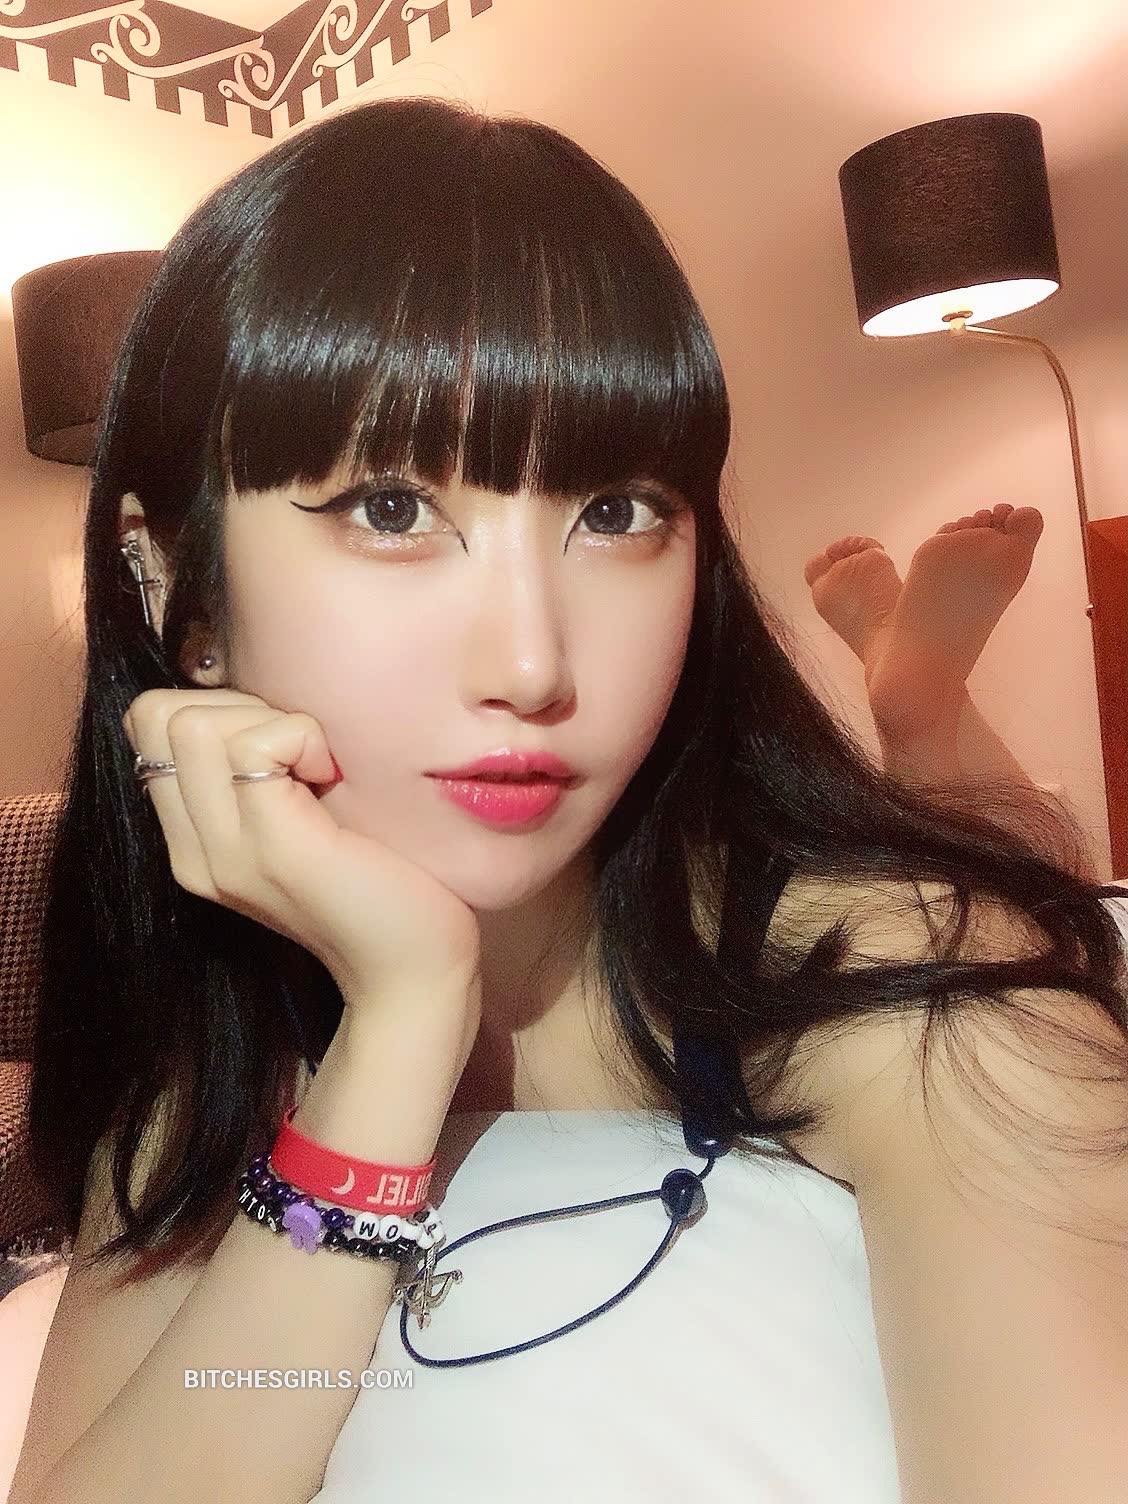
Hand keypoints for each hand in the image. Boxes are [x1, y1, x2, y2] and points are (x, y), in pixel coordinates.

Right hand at [121, 690, 482, 1018]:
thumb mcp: (296, 820)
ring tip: (319, 766)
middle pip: (159, 714)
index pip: (148, 723)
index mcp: (193, 842)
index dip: (214, 706)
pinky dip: (302, 736)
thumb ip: (257, 772)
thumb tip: (253, 697)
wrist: (413, 970)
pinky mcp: (275, 849)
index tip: (280, 744)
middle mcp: (195, 852)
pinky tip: (334, 775)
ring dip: (270, 720)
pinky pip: (256, 746)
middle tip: (303, 752)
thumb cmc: (375, 880)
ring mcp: (228, 854)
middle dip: (239, 705)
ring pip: (194, 724)